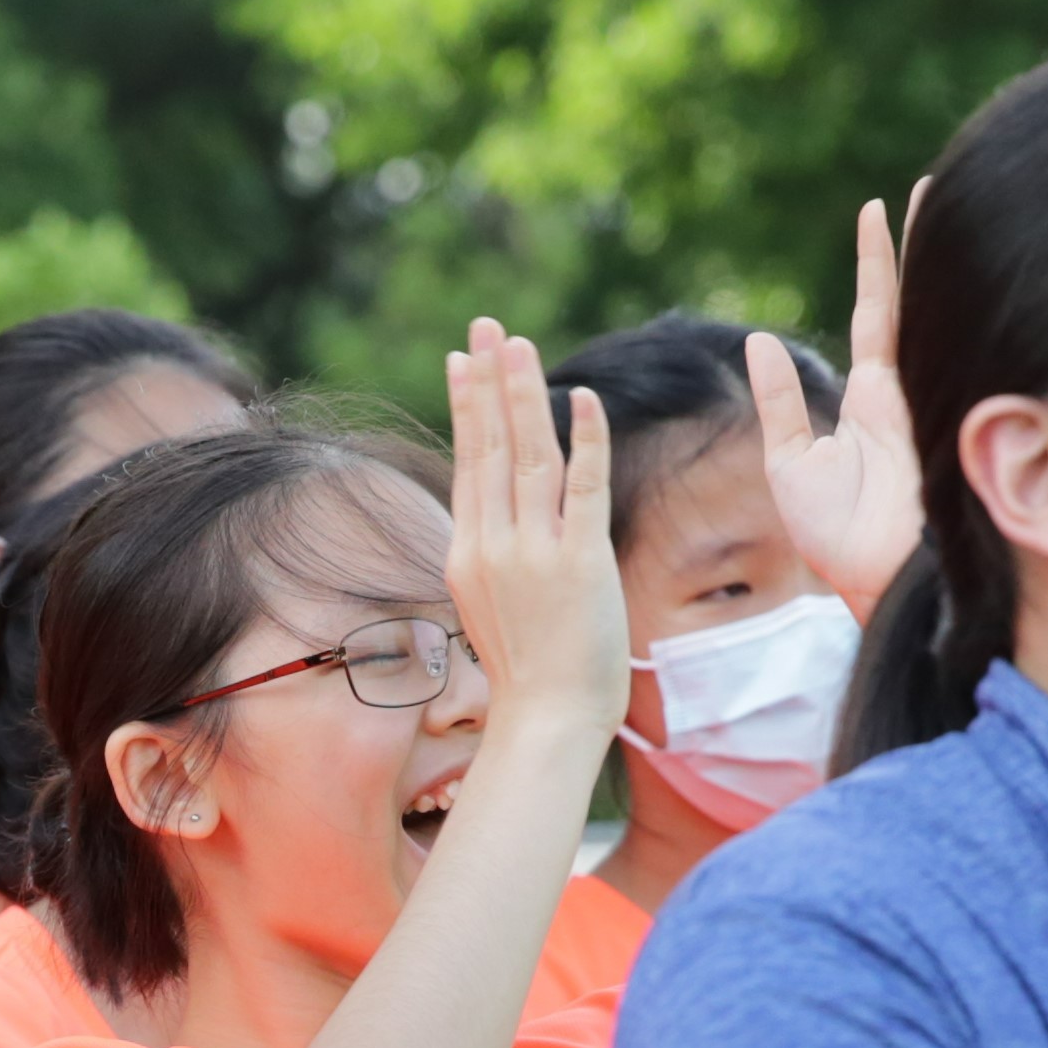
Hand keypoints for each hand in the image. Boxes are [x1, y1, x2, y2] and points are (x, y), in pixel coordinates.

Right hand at [438, 318, 630, 756]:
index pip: (469, 464)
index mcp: (467, 554)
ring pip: (530, 456)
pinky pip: (583, 488)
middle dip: (489, 381)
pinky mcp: (581, 563)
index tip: (463, 360)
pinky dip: (584, 440)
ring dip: (525, 395)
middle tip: (487, 327)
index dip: (468, 408)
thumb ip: (492, 556)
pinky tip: (582, 399)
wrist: (548, 720)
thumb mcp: (490, 606)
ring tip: (520, 344)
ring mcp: (535, 553)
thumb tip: (492, 520)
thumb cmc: (527, 673)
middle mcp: (494, 546)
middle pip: (492, 447)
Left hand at [755, 192, 929, 613]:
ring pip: (927, 306)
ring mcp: (925, 392)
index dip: (877, 264)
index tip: (877, 211)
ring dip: (932, 250)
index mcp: (874, 398)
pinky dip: (931, 295)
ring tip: (937, 192)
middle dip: (919, 241)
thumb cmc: (838, 539)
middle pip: (912, 296)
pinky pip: (926, 340)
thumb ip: (779, 402)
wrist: (874, 581)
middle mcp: (905, 385)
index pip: (878, 314)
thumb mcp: (791, 462)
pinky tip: (936, 247)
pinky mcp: (930, 407)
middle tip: (930, 185)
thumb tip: (759, 341)